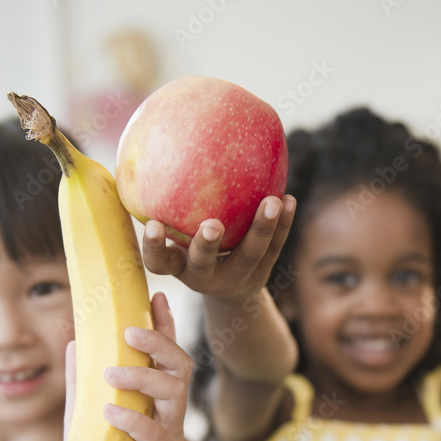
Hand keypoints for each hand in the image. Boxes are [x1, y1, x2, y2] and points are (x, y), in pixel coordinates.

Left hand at [67, 291, 192, 440]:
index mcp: (154, 397)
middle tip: (129, 331)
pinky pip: (157, 436)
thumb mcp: (82, 413)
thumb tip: (75, 339)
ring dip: (144, 378)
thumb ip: (81, 380)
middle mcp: (169, 413)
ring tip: (110, 373)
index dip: (165, 325)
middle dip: (161, 343)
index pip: (166, 354)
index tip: (155, 296)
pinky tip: (111, 411)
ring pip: (175, 395)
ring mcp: (170, 438)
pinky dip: (134, 420)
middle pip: (181, 368)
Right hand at [141, 195, 295, 301]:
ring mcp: (236, 275)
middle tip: (212, 226)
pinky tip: (289, 200)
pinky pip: (274, 247)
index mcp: (179, 266)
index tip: (153, 226)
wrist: (231, 290)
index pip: (160, 261)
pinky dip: (283, 224)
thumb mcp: (177, 238)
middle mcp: (205, 275)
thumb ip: (167, 208)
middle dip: (207, 245)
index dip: (155, 247)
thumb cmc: (193, 249)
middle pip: (204, 263)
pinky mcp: (262, 270)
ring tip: (272, 202)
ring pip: (250, 254)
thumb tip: (151, 150)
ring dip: (261, 228)